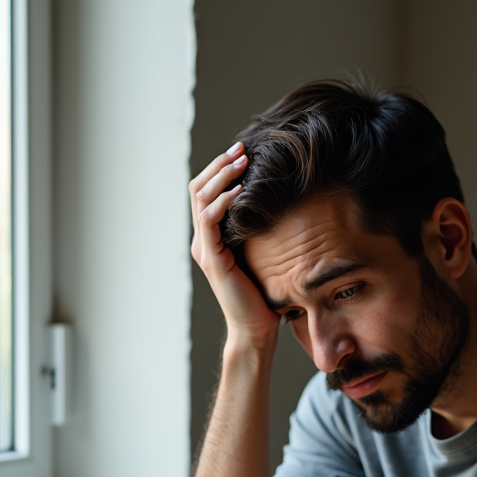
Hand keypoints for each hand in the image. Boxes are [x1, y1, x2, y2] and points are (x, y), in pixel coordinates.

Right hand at [189, 143, 279, 346]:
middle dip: (220, 165)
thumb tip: (278, 201)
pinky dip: (223, 202)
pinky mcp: (213, 260)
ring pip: (201, 199)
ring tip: (242, 161)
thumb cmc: (264, 294)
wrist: (256, 328)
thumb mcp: (263, 252)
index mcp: (211, 237)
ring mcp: (205, 249)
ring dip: (221, 176)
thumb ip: (259, 229)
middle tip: (242, 148)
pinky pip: (210, 222)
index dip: (220, 169)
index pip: (205, 192)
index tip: (243, 151)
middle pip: (198, 189)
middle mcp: (203, 240)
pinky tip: (241, 191)